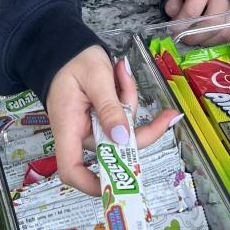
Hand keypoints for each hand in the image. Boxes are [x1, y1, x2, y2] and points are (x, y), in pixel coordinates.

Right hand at [46, 46, 180, 196]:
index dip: (92, 184)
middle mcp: (80, 133)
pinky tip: (122, 76)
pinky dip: (126, 98)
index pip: (72, 169)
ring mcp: (92, 127)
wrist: (63, 45)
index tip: (121, 182)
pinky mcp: (101, 118)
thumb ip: (109, 107)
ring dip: (130, 103)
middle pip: (114, 150)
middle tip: (165, 114)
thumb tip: (122, 139)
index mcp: (68, 127)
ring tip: (121, 73)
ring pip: (123, 131)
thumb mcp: (95, 77)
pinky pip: (122, 118)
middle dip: (140, 131)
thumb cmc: (71, 59)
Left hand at [164, 0, 229, 47]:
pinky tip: (205, 38)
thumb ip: (174, 4)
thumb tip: (177, 24)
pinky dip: (215, 41)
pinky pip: (228, 35)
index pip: (192, 12)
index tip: (173, 29)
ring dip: (206, 41)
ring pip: (222, 32)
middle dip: (194, 37)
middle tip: (184, 39)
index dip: (180, 25)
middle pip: (211, 24)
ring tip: (195, 38)